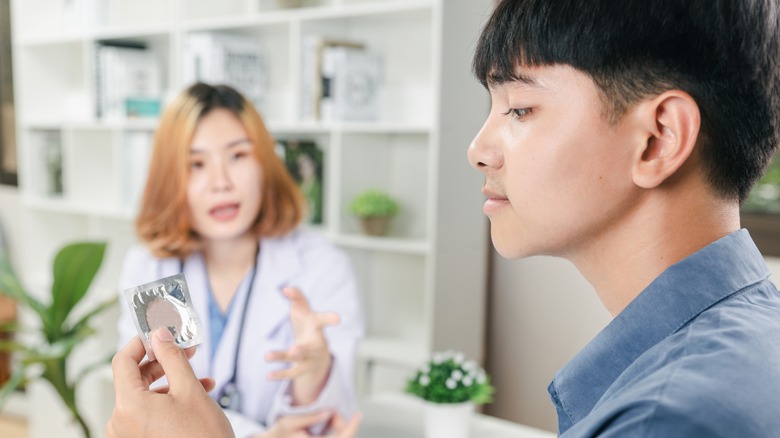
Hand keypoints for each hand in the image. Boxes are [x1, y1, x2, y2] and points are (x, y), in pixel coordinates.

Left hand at [106, 329, 234, 437]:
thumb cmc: (202, 436)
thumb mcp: (190, 390)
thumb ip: (172, 358)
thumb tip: (159, 335)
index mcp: (128, 406)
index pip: (123, 361)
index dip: (141, 342)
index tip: (161, 331)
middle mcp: (120, 421)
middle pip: (134, 378)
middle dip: (162, 362)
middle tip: (187, 350)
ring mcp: (128, 434)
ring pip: (145, 395)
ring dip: (171, 382)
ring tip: (200, 378)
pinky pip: (148, 412)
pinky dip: (168, 401)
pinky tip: (195, 395)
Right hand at [260, 411, 362, 437]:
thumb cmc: (278, 433)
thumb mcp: (290, 422)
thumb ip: (310, 418)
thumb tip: (329, 412)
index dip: (351, 427)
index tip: (358, 414)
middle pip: (342, 437)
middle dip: (342, 423)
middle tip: (332, 410)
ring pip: (339, 437)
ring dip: (338, 426)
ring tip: (330, 414)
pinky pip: (333, 437)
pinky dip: (334, 428)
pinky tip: (329, 419)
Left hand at [266, 287, 339, 404]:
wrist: (319, 355)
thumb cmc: (308, 325)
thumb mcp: (304, 310)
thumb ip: (298, 297)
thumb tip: (287, 288)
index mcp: (317, 327)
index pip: (322, 321)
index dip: (329, 318)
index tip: (338, 318)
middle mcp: (316, 344)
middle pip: (311, 348)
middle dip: (303, 350)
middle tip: (295, 349)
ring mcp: (309, 358)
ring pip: (298, 359)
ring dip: (284, 357)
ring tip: (267, 356)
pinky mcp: (301, 369)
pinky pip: (291, 373)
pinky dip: (280, 374)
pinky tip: (268, 375)